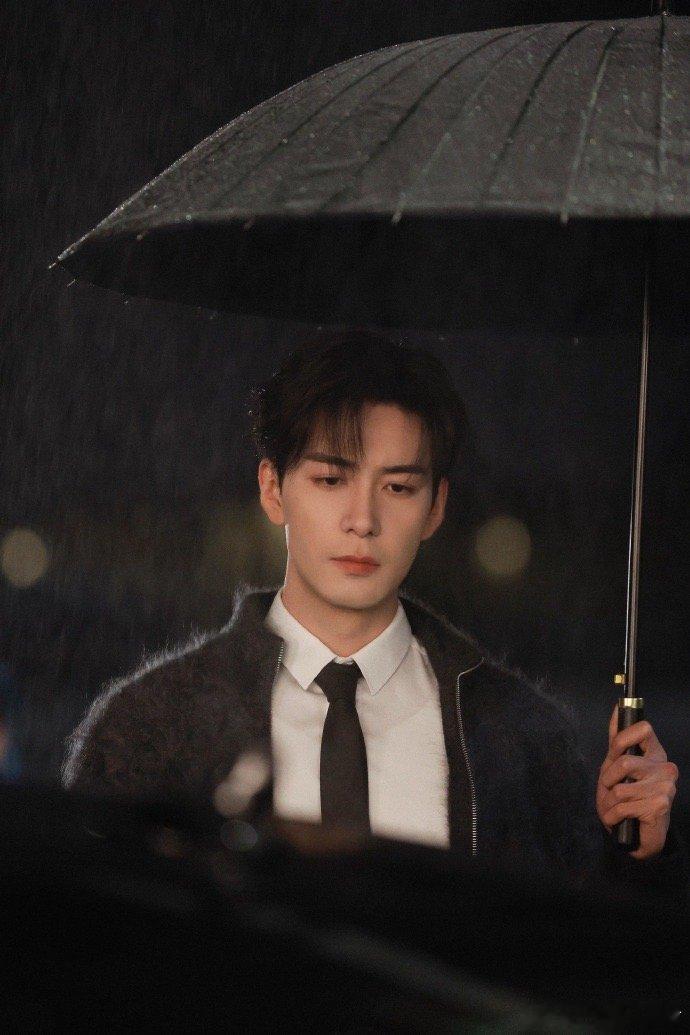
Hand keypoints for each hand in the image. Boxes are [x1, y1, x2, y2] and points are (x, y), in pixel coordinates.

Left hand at [596, 704, 678, 859]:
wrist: (639, 836)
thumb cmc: (628, 799)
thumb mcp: (616, 768)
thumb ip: (617, 741)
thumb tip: (616, 707)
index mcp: (655, 754)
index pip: (643, 729)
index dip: (622, 739)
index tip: (613, 753)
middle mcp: (665, 767)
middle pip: (623, 762)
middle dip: (607, 781)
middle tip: (609, 792)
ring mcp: (665, 786)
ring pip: (619, 788)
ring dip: (607, 803)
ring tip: (613, 809)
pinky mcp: (660, 805)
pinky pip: (622, 806)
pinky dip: (612, 815)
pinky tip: (618, 820)